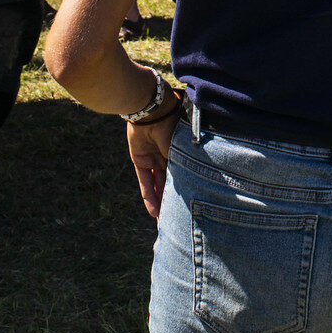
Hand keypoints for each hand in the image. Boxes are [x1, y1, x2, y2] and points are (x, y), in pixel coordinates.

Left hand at [126, 97, 182, 219]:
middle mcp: (167, 156)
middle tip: (175, 219)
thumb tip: (192, 190)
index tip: (190, 208)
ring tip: (163, 221)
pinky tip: (152, 210)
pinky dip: (148, 195)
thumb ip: (183, 168)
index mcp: (180, 152)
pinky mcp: (139, 160)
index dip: (186, 191)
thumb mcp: (181, 151)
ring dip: (159, 202)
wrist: (151, 111)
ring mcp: (153, 158)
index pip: (183, 176)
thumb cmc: (172, 127)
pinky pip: (144, 180)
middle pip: (169, 183)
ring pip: (157, 185)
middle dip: (172, 200)